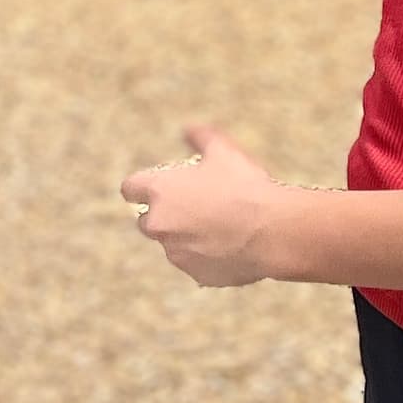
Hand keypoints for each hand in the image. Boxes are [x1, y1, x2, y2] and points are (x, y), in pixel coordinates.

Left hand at [120, 125, 306, 288]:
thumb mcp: (224, 151)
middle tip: (194, 207)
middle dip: (165, 214)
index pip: (130, 188)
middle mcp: (159, 223)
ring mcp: (176, 252)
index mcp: (159, 191)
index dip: (141, 187)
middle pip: (147, 220)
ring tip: (219, 226)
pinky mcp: (195, 273)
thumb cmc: (246, 187)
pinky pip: (195, 264)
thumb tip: (188, 128)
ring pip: (172, 244)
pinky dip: (205, 257)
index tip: (153, 187)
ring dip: (186, 236)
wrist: (273, 231)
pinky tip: (229, 246)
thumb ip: (200, 136)